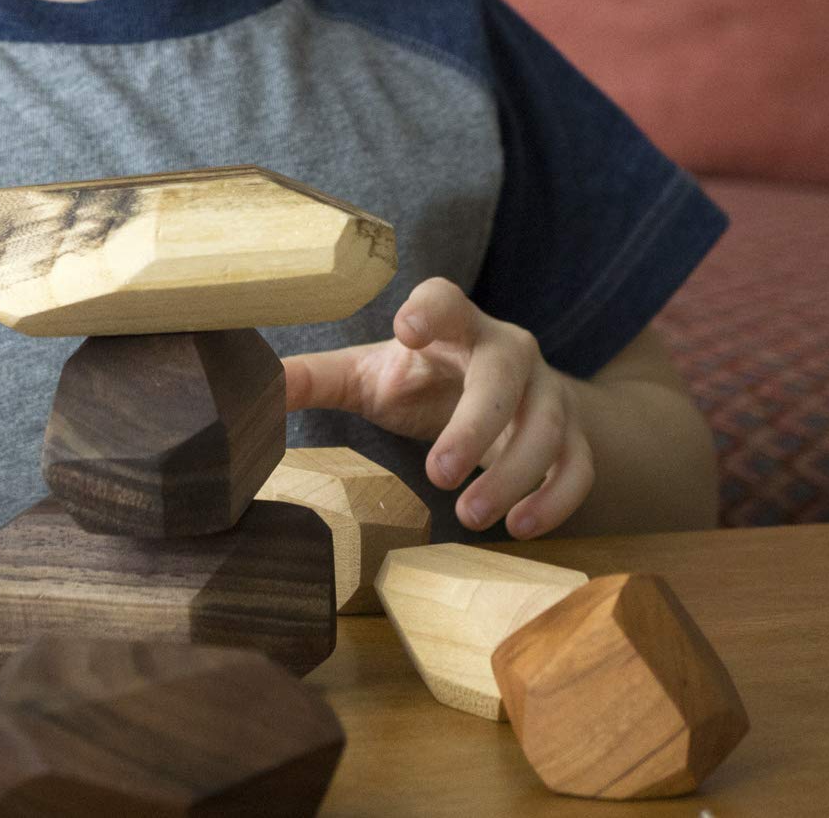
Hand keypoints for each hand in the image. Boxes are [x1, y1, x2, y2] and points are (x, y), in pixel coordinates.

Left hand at [282, 277, 593, 538]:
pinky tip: (521, 528)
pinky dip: (556, 498)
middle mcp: (508, 350)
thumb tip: (250, 389)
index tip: (406, 327)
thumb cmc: (426, 382)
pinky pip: (579, 466)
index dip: (431, 307)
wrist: (508, 399)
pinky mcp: (574, 436)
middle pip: (505, 372)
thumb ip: (317, 380)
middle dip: (475, 423)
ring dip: (513, 474)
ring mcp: (548, 393)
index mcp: (455, 326)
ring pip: (547, 426)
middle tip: (438, 474)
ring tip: (468, 517)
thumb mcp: (371, 376)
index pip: (447, 299)